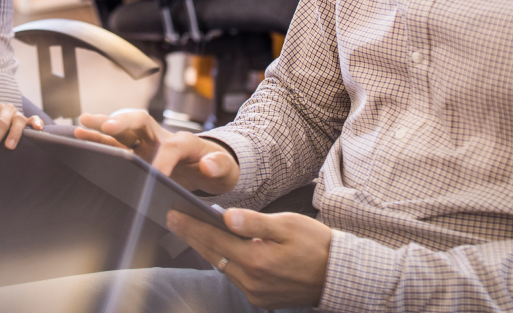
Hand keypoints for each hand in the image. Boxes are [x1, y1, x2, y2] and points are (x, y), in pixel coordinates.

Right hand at [76, 109, 238, 194]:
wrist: (213, 168)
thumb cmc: (218, 168)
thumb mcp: (227, 170)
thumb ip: (220, 166)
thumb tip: (207, 165)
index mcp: (185, 142)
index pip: (170, 147)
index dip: (162, 162)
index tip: (155, 178)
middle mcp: (162, 137)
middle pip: (140, 122)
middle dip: (123, 123)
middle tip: (107, 126)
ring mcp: (147, 144)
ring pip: (122, 131)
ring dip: (101, 128)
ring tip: (80, 125)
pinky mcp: (137, 153)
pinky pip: (115, 144)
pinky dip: (98, 140)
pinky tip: (80, 137)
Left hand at [167, 207, 332, 309]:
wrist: (339, 275)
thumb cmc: (316, 245)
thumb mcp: (288, 225)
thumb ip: (255, 223)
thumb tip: (226, 217)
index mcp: (257, 261)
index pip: (214, 240)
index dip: (191, 227)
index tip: (173, 214)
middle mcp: (252, 281)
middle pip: (212, 255)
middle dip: (191, 236)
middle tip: (173, 220)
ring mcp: (256, 293)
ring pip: (221, 267)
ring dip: (206, 249)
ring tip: (191, 230)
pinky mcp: (261, 298)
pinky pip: (234, 277)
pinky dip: (222, 261)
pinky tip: (217, 249)